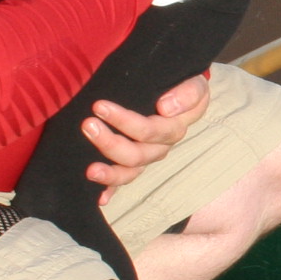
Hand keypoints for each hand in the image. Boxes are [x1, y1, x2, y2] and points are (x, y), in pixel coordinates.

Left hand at [83, 72, 210, 199]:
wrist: (176, 86)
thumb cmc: (180, 83)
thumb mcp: (193, 82)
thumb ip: (188, 93)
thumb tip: (166, 108)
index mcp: (174, 128)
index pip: (150, 130)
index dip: (124, 121)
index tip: (99, 105)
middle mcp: (161, 147)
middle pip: (136, 154)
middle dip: (109, 142)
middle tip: (87, 125)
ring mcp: (146, 157)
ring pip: (130, 172)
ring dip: (110, 173)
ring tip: (90, 169)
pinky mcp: (133, 163)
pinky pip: (123, 181)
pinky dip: (112, 190)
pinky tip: (100, 198)